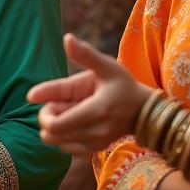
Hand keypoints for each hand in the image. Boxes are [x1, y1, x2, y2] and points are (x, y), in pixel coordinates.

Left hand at [28, 34, 150, 156]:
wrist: (144, 111)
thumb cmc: (124, 86)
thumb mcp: (107, 66)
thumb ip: (85, 54)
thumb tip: (67, 38)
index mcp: (95, 111)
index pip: (55, 126)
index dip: (44, 115)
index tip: (48, 103)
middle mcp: (94, 132)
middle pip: (51, 136)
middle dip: (47, 120)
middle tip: (58, 106)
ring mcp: (94, 144)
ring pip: (56, 143)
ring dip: (55, 128)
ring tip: (68, 113)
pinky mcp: (94, 151)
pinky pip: (66, 148)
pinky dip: (63, 137)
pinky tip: (74, 124)